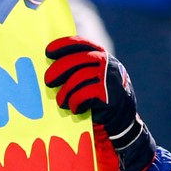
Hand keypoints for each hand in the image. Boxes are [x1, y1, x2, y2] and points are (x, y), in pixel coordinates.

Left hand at [44, 36, 155, 170]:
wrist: (123, 126)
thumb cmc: (101, 104)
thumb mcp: (92, 82)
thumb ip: (79, 71)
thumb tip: (51, 67)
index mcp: (104, 57)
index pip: (82, 44)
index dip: (64, 46)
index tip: (48, 52)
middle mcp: (109, 65)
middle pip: (78, 60)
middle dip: (59, 69)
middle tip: (48, 81)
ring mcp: (111, 79)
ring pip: (79, 78)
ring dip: (65, 91)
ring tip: (61, 102)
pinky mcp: (110, 95)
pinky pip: (85, 94)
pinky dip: (75, 102)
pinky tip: (75, 109)